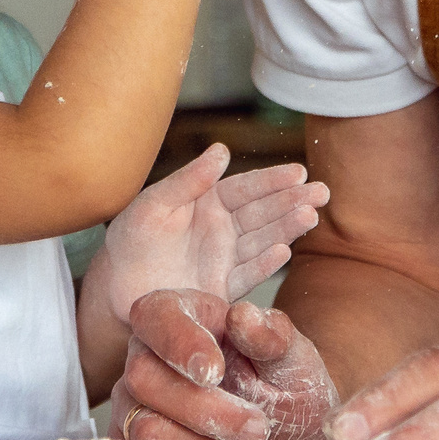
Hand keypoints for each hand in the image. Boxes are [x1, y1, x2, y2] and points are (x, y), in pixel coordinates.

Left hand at [93, 144, 328, 325]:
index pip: (247, 188)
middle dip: (293, 201)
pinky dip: (264, 264)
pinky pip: (246, 274)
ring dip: (287, 229)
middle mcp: (224, 228)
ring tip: (309, 216)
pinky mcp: (222, 289)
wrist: (116, 287)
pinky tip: (283, 252)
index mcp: (210, 201)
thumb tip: (222, 149)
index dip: (273, 180)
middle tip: (322, 193)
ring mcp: (225, 259)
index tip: (298, 172)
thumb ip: (186, 181)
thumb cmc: (131, 239)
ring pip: (262, 240)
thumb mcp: (152, 204)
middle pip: (264, 212)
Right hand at [110, 290, 338, 439]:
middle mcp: (150, 356)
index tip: (216, 372)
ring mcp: (138, 405)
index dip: (179, 344)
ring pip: (145, 430)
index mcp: (183, 315)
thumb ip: (273, 337)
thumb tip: (244, 316)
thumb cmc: (288, 388)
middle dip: (207, 411)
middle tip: (258, 427)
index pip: (157, 316)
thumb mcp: (294, 359)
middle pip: (143, 379)